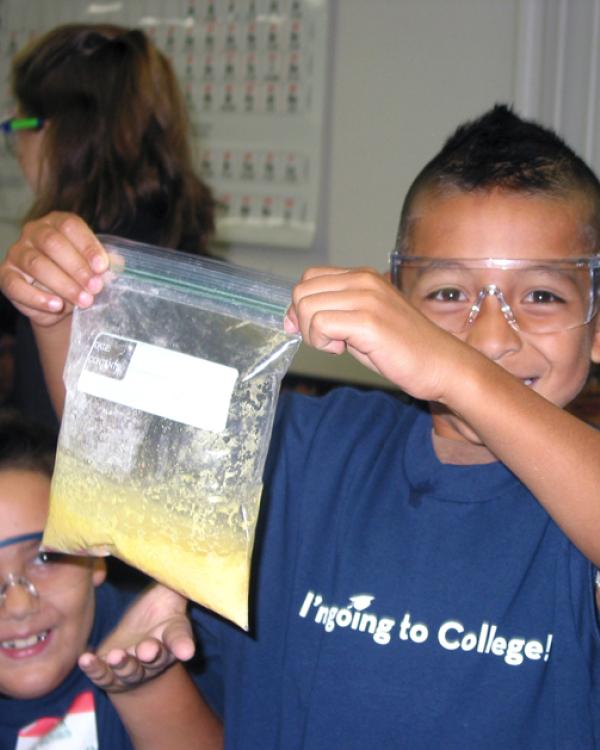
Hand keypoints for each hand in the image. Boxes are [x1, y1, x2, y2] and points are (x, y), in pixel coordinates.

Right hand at [0, 212, 108, 326]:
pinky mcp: (6, 276)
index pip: (70, 226)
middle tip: (95, 288)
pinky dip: (37, 297)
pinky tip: (56, 305)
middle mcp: (33, 232)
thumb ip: (105, 264)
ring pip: (37, 265)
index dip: (87, 246)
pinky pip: (16, 286)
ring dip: (63, 284)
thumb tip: (117, 266)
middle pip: (53, 244)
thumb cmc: (78, 276)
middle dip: (77, 268)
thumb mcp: (94, 268)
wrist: (58, 302)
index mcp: (57, 222)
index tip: (103, 267)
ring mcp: (17, 253)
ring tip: (83, 301)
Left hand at [79, 584, 194, 694]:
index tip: (187, 651)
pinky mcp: (110, 675)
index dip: (183, 644)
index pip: (180, 638)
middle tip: (146, 649)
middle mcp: (156, 658)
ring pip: (130, 670)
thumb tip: (181, 556)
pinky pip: (102, 675)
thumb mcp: (168, 593)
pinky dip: (94, 669)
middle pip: (155, 658)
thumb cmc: (158, 612)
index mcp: (172, 635)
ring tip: (114, 655)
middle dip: (151, 654)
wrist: (138, 643)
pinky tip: (85, 659)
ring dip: (123, 664)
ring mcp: (133, 670)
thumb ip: (173, 580)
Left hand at [283, 266, 469, 402]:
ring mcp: (367, 298)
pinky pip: (320, 325)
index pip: (309, 278)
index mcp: (362, 277)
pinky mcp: (368, 320)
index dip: (301, 306)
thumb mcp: (363, 322)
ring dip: (313, 335)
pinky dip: (323, 343)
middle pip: (302, 291)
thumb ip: (334, 313)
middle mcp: (363, 281)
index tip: (312, 331)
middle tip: (329, 341)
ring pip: (306, 307)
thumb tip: (293, 317)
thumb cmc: (403, 349)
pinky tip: (345, 350)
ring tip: (340, 346)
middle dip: (304, 322)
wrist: (442, 365)